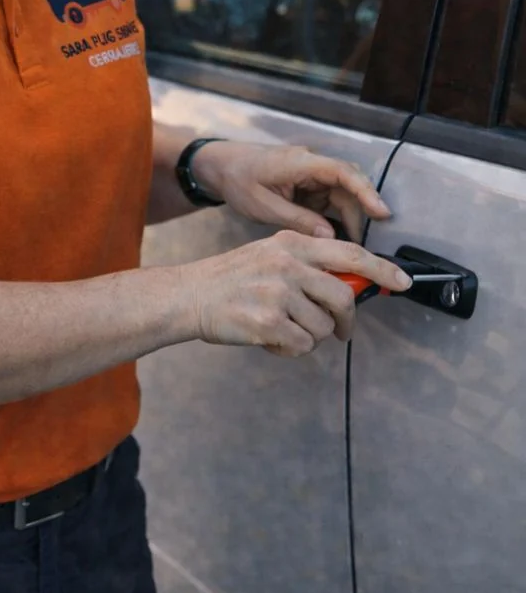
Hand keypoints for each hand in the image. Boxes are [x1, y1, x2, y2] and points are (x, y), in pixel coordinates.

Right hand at [184, 231, 411, 355]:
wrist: (189, 296)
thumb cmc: (232, 279)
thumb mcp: (271, 256)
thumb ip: (309, 266)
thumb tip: (353, 287)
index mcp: (291, 243)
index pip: (350, 253)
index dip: (381, 270)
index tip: (402, 282)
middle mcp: (287, 264)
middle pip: (343, 298)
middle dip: (345, 321)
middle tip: (340, 332)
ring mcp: (278, 293)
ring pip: (323, 328)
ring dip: (308, 336)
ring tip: (281, 327)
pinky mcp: (268, 322)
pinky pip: (302, 346)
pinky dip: (290, 349)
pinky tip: (270, 338)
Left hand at [191, 141, 390, 240]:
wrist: (219, 167)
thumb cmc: (238, 181)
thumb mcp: (264, 205)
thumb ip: (297, 220)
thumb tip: (330, 236)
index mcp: (300, 163)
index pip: (342, 173)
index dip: (366, 192)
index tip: (382, 213)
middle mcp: (311, 165)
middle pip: (348, 185)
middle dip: (361, 212)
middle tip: (367, 244)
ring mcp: (310, 175)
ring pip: (341, 195)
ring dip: (349, 219)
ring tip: (352, 248)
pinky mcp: (307, 185)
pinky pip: (329, 200)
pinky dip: (335, 218)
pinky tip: (336, 240)